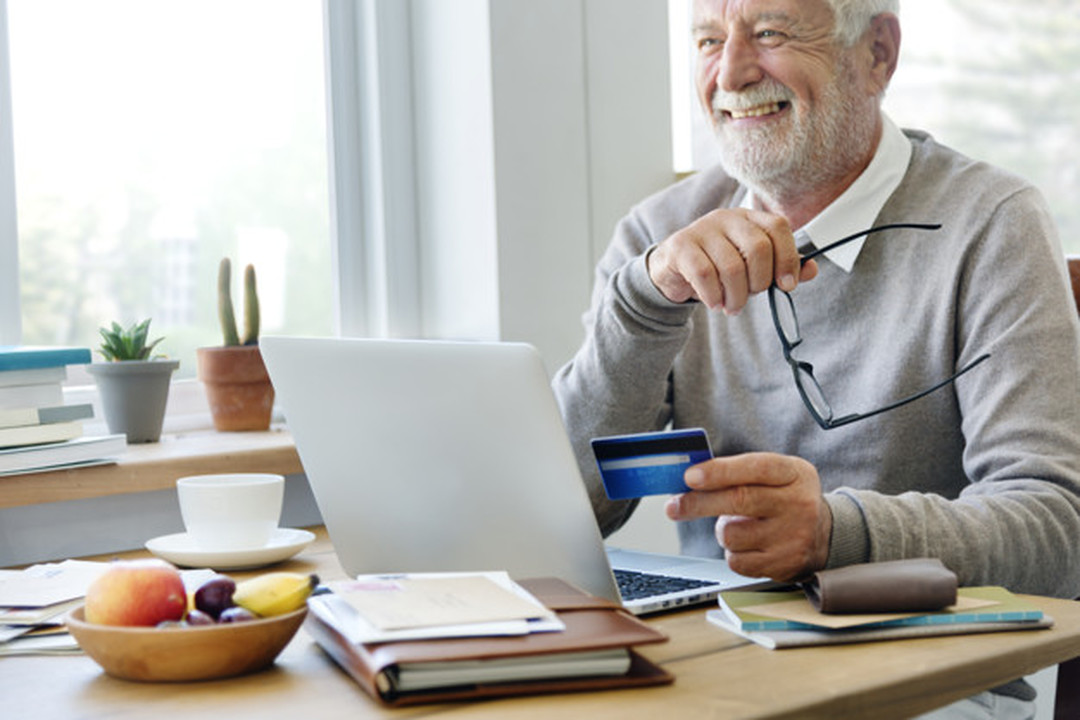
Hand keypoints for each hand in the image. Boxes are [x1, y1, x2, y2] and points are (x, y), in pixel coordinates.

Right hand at [646, 208, 816, 314]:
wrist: (672, 269)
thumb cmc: (717, 267)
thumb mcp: (751, 267)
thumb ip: (780, 267)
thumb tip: (811, 269)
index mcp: (748, 219)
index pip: (778, 227)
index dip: (788, 257)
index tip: (786, 285)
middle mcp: (726, 218)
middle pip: (758, 247)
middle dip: (759, 282)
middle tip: (750, 296)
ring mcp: (702, 229)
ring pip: (732, 266)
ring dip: (735, 296)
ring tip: (731, 306)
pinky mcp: (680, 246)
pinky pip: (704, 274)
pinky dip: (714, 295)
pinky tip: (714, 302)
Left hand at [665, 453, 831, 581]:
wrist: (823, 536)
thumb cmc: (785, 499)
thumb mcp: (776, 475)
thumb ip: (740, 472)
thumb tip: (691, 480)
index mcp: (794, 473)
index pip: (755, 468)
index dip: (720, 472)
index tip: (690, 477)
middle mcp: (799, 504)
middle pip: (739, 501)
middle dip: (699, 503)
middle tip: (674, 506)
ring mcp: (793, 537)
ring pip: (731, 534)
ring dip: (723, 530)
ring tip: (739, 525)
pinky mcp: (783, 565)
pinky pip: (737, 561)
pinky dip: (733, 552)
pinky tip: (750, 544)